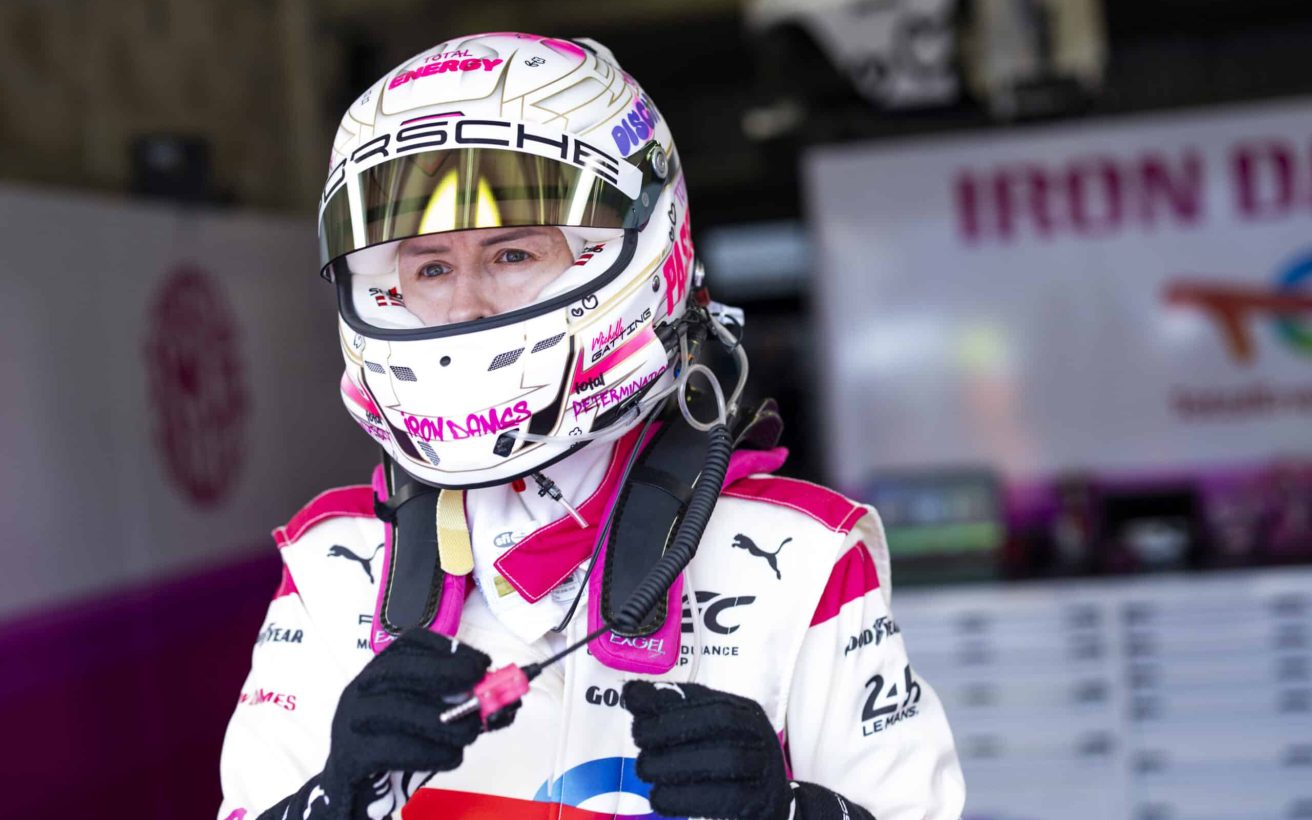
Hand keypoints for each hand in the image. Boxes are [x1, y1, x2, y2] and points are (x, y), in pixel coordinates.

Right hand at [267, 629, 515, 819]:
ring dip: (446, 722)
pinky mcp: (352, 754)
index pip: (412, 643)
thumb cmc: (397, 743)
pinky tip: (450, 757)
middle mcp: (362, 688)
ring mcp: (352, 720)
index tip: (481, 663)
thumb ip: (462, 704)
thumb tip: (508, 700)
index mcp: (381, 669)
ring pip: (400, 709)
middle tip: (482, 692)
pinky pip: (395, 747)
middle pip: (402, 669)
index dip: (449, 649)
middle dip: (448, 675)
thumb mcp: (428, 716)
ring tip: (470, 735)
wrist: (353, 786)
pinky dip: (431, 752)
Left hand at [622, 681, 791, 819]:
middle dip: (671, 727)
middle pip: (719, 722)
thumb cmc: (729, 762)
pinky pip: (726, 799)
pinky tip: (659, 798)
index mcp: (743, 711)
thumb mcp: (708, 733)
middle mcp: (758, 734)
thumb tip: (631, 693)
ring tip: (645, 770)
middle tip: (638, 741)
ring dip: (676, 764)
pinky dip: (686, 798)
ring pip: (724, 759)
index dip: (669, 699)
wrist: (772, 804)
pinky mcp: (759, 802)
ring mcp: (764, 768)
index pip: (708, 697)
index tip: (632, 702)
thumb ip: (673, 712)